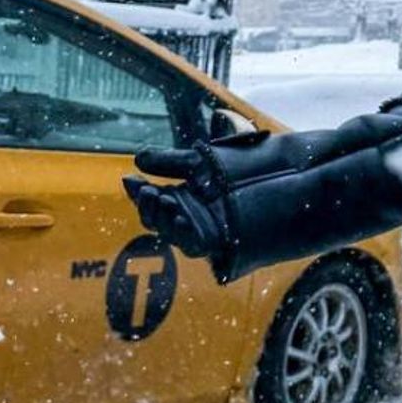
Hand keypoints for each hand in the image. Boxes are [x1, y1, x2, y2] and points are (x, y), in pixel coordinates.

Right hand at [123, 142, 233, 262]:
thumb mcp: (198, 162)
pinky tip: (179, 219)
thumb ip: (170, 161)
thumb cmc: (235, 169)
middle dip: (147, 206)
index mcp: (178, 197)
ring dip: (162, 218)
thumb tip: (138, 158)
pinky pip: (193, 244)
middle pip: (155, 219)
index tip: (131, 179)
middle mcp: (184, 215)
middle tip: (147, 190)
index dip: (137, 191)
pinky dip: (183, 234)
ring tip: (163, 199)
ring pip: (170, 233)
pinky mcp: (214, 241)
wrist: (270, 176)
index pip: (150, 199)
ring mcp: (198, 230)